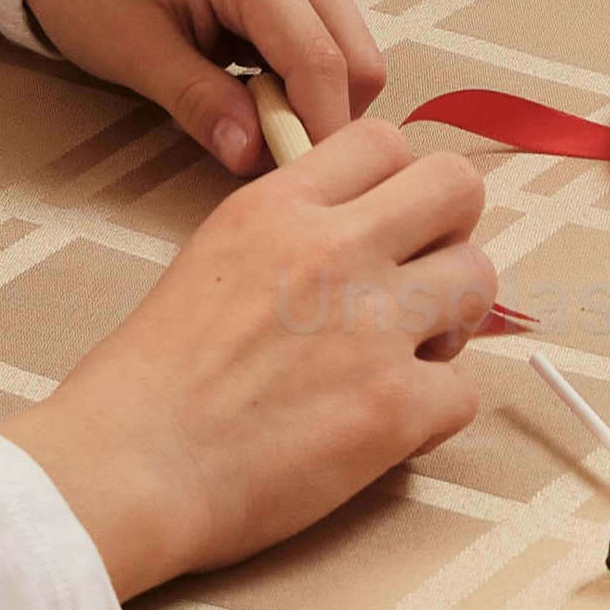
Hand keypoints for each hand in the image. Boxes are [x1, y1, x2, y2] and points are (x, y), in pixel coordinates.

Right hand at [2, 110, 496, 599]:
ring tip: (405, 357)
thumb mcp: (208, 261)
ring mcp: (374, 325)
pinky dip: (435, 412)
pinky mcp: (396, 406)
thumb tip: (346, 246)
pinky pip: (466, 389)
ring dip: (453, 320)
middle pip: (459, 187)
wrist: (128, 468)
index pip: (385, 141)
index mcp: (278, 206)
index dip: (395, 186)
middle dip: (450, 233)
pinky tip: (386, 428)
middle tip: (416, 283)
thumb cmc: (145, 384)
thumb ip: (284, 237)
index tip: (381, 227)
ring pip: (481, 279)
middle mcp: (336, 248)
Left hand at [21, 0, 387, 176]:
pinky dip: (305, 77)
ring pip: (352, 52)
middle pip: (357, 58)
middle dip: (322, 116)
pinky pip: (331, 38)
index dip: (317, 130)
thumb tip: (252, 155)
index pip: (320, 60)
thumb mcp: (136, 56)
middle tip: (263, 149)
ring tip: (247, 111)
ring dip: (314, 98)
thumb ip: (201, 104)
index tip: (296, 179)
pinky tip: (254, 83)